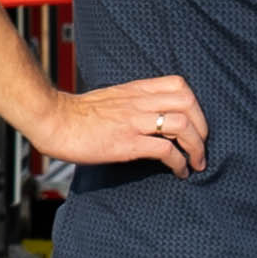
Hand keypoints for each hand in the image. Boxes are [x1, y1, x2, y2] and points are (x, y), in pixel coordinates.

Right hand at [39, 73, 207, 174]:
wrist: (53, 120)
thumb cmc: (78, 114)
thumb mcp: (113, 98)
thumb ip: (134, 103)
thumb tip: (152, 117)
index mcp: (137, 90)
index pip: (179, 85)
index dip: (195, 105)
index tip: (195, 124)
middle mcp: (139, 102)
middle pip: (188, 103)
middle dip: (203, 127)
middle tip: (201, 147)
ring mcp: (134, 122)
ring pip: (182, 126)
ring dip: (196, 147)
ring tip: (195, 162)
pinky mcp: (127, 143)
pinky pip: (165, 150)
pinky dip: (178, 163)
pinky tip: (179, 172)